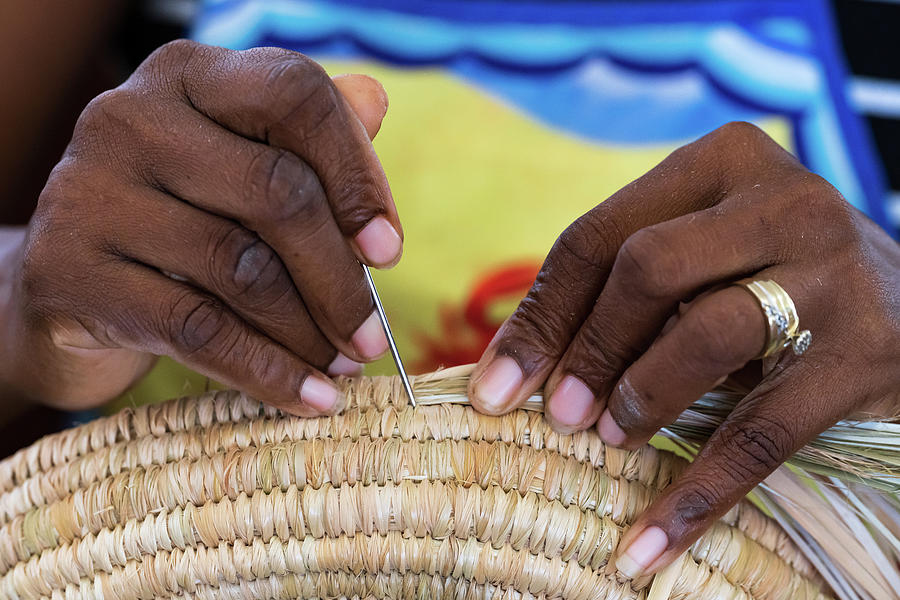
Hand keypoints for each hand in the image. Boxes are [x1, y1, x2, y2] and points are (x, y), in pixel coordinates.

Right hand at [2, 40, 401, 414]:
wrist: (76, 284)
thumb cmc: (186, 219)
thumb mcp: (244, 165)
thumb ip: (306, 137)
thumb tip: (375, 102)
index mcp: (188, 76)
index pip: (295, 96)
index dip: (357, 173)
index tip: (389, 249)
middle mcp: (130, 117)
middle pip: (277, 192)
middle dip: (341, 279)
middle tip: (373, 336)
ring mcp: (90, 191)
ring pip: (242, 269)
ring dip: (310, 332)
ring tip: (346, 366)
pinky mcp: (69, 271)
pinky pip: (198, 330)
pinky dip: (267, 371)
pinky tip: (308, 397)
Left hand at [468, 121, 899, 575]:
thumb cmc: (769, 279)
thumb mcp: (700, 257)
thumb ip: (621, 287)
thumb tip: (508, 366)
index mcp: (722, 161)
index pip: (599, 236)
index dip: (540, 316)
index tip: (495, 384)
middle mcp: (783, 199)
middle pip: (646, 268)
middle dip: (586, 352)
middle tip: (557, 415)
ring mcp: (833, 271)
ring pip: (706, 331)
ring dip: (640, 396)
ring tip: (608, 438)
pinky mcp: (868, 353)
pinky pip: (763, 429)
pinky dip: (700, 489)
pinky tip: (652, 535)